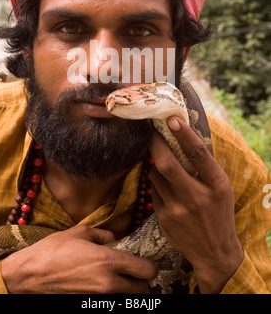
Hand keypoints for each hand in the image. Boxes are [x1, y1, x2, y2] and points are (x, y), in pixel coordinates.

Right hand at [1, 225, 157, 293]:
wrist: (31, 274)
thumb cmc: (55, 250)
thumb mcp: (81, 232)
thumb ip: (104, 235)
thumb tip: (114, 239)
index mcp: (109, 261)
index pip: (146, 270)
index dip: (150, 266)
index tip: (145, 261)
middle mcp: (108, 283)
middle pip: (142, 289)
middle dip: (141, 279)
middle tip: (133, 270)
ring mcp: (99, 297)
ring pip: (127, 297)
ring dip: (127, 288)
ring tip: (117, 277)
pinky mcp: (89, 304)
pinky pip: (110, 300)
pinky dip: (112, 293)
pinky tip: (101, 283)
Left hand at [148, 116, 243, 293]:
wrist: (214, 252)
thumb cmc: (218, 212)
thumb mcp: (221, 188)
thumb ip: (204, 167)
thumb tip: (182, 137)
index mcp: (216, 185)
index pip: (198, 154)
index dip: (183, 134)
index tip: (171, 118)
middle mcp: (197, 196)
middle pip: (167, 164)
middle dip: (155, 143)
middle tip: (149, 130)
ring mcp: (178, 209)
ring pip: (156, 175)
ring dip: (155, 163)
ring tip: (160, 159)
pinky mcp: (164, 218)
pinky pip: (153, 191)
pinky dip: (156, 182)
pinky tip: (165, 186)